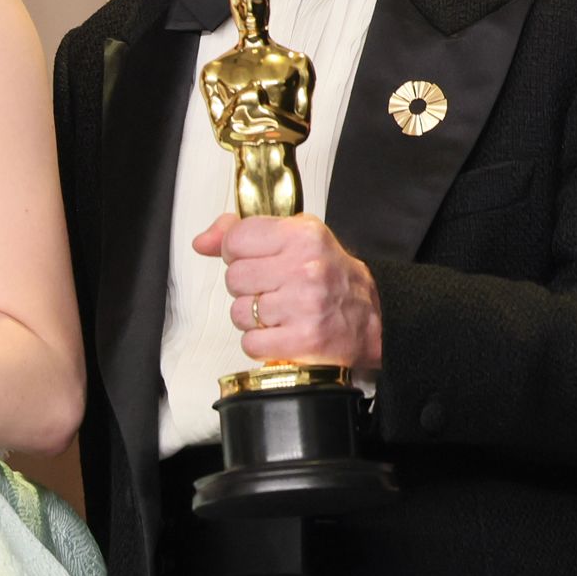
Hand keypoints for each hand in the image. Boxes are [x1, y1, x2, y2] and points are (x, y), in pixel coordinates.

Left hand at [190, 212, 382, 369]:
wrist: (373, 320)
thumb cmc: (332, 279)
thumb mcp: (296, 240)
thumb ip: (245, 233)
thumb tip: (203, 241)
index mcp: (303, 236)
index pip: (236, 239)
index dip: (238, 253)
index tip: (256, 260)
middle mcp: (305, 268)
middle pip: (233, 278)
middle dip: (248, 288)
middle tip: (275, 290)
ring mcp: (304, 305)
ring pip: (238, 312)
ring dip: (254, 318)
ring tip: (282, 312)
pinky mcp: (302, 340)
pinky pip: (250, 342)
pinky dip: (262, 342)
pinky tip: (283, 332)